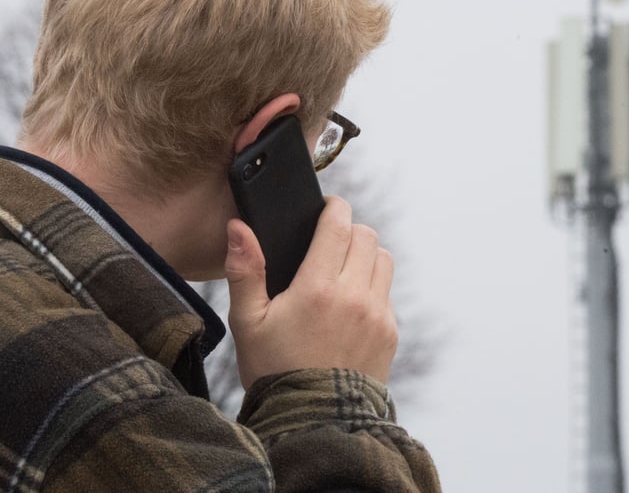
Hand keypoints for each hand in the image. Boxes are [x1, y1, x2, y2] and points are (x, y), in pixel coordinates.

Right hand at [224, 196, 397, 389]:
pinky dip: (372, 288)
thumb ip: (245, 270)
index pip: (339, 224)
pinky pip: (387, 293)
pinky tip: (349, 305)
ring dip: (365, 256)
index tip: (325, 208)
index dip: (333, 208)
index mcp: (318, 288)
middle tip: (328, 242)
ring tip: (341, 271)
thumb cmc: (274, 371)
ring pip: (383, 259)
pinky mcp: (390, 333)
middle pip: (367, 235)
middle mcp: (354, 296)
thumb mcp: (247, 323)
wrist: (313, 421)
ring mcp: (377, 315)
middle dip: (348, 231)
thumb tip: (239, 227)